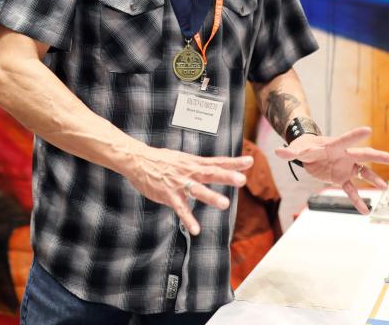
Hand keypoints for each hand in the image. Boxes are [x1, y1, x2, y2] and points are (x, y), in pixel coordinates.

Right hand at [124, 146, 252, 235]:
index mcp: (194, 163)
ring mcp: (179, 183)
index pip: (217, 162)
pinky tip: (196, 230)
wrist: (138, 161)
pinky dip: (188, 219)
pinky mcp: (169, 195)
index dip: (233, 162)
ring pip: (197, 190)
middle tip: (242, 180)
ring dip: (211, 197)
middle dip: (226, 177)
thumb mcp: (182, 158)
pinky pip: (180, 209)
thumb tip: (212, 166)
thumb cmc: (160, 160)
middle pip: (211, 173)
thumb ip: (198, 164)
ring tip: (225, 204)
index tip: (250, 161)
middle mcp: (189, 171)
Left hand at [274, 126, 388, 214]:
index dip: (355, 136)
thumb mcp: (297, 150)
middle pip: (364, 155)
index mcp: (334, 146)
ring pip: (363, 173)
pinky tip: (365, 211)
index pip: (346, 140)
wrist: (307, 153)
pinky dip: (357, 200)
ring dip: (373, 180)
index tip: (368, 130)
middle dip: (378, 157)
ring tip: (384, 188)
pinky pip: (351, 190)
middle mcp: (345, 155)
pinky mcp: (341, 178)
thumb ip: (290, 152)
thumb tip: (278, 152)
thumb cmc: (304, 147)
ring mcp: (345, 167)